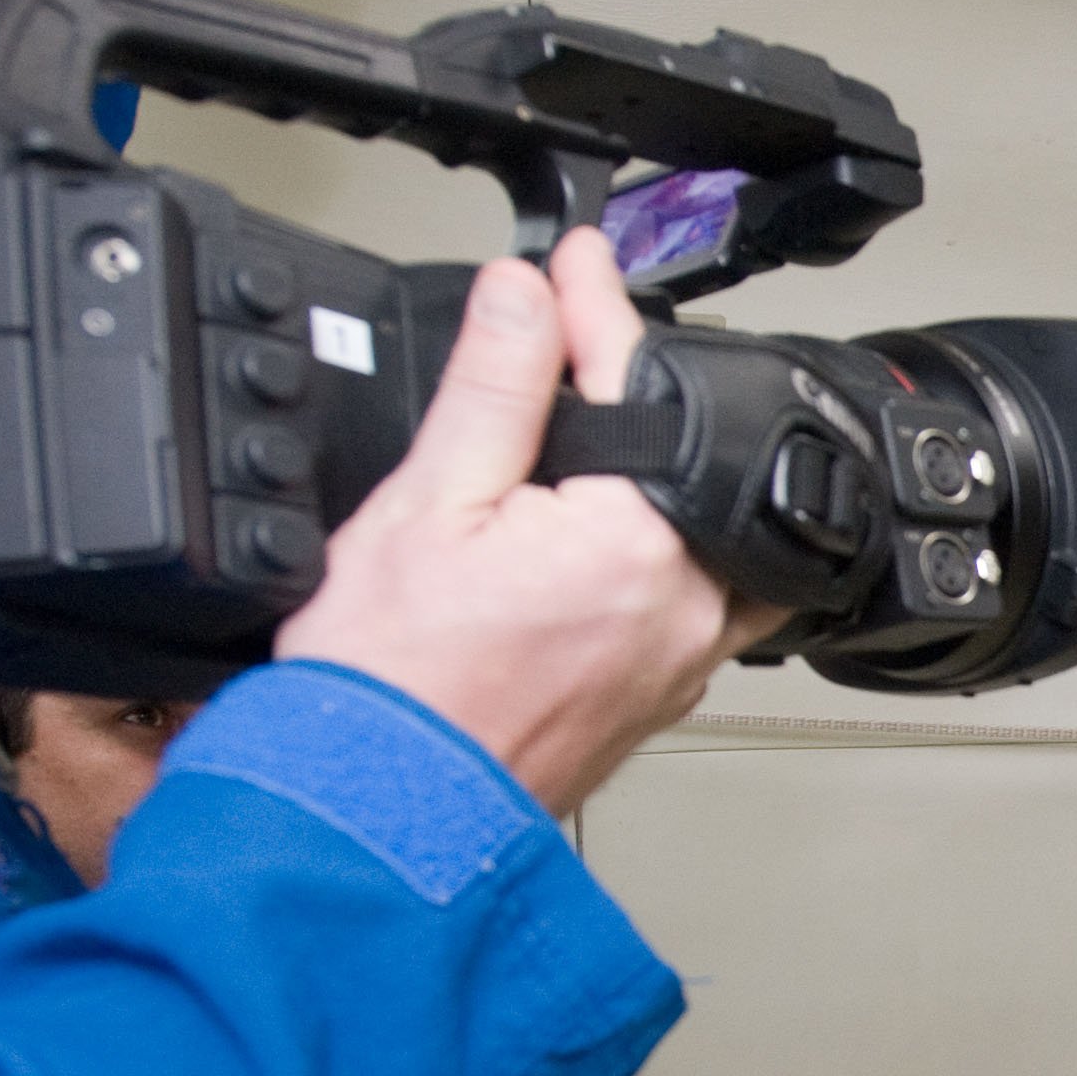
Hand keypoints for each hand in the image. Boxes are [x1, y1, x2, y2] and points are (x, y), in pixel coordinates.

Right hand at [279, 231, 770, 812]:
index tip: (577, 261)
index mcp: (645, 545)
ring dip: (651, 482)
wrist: (376, 814)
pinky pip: (681, 601)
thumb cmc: (390, 687)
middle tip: (574, 342)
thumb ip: (493, 389)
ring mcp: (680, 662)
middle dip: (631, 398)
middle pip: (687, 462)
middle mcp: (687, 607)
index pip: (637, 387)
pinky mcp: (655, 699)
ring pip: (700, 538)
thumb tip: (526, 295)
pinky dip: (647, 554)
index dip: (594, 309)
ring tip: (587, 438)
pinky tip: (591, 538)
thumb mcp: (427, 502)